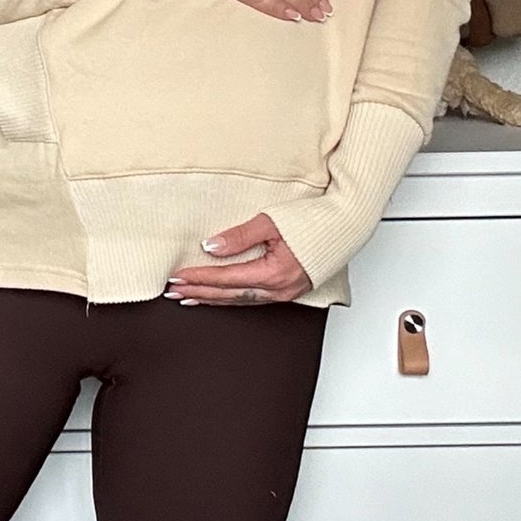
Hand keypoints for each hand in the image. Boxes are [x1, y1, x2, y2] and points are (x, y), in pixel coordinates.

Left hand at [163, 213, 310, 305]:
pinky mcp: (288, 291)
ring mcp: (284, 294)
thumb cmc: (314, 220)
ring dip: (212, 298)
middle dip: (199, 291)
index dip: (199, 276)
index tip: (177, 276)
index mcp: (273, 273)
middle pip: (229, 294)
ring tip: (188, 297)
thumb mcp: (271, 222)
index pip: (226, 278)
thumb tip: (211, 246)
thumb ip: (240, 236)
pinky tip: (218, 298)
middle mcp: (278, 290)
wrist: (346, 225)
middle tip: (173, 291)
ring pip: (239, 301)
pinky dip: (230, 299)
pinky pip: (252, 299)